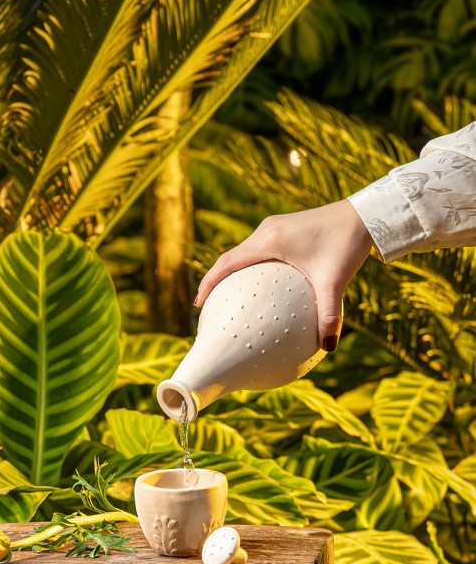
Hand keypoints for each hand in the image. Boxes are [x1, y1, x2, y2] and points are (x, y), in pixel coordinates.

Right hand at [193, 200, 372, 350]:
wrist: (365, 215)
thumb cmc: (346, 244)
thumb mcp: (335, 282)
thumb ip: (330, 315)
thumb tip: (328, 348)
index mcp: (269, 240)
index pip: (227, 263)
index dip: (209, 282)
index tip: (198, 304)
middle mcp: (267, 230)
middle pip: (230, 257)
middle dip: (216, 280)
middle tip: (206, 305)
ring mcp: (275, 227)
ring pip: (243, 252)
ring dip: (231, 272)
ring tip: (227, 297)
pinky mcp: (285, 229)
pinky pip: (258, 250)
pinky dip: (250, 267)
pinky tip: (259, 286)